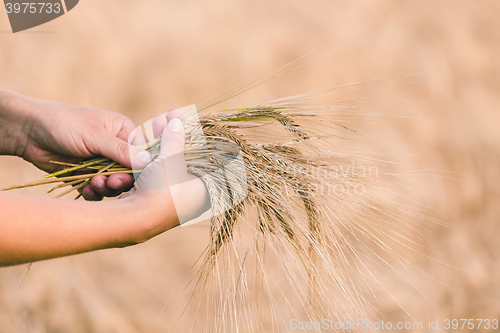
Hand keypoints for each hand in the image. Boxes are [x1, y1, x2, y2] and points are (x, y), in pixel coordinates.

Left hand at [0, 90, 152, 199]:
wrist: (28, 131)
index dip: (142, 168)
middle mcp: (115, 148)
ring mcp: (101, 163)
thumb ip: (121, 151)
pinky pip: (98, 190)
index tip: (136, 179)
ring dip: (106, 188)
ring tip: (93, 184)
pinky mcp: (86, 175)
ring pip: (114, 184)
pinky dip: (93, 193)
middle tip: (110, 183)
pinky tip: (86, 190)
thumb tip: (148, 161)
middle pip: (130, 172)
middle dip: (121, 180)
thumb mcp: (95, 136)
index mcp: (123, 132)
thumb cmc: (64, 124)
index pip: (142, 153)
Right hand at [121, 110, 210, 225]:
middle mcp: (191, 194)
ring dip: (159, 141)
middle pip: (183, 156)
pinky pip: (154, 171)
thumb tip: (178, 122)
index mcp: (205, 188)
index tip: (182, 118)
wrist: (135, 220)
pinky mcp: (153, 198)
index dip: (192, 133)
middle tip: (165, 115)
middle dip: (172, 134)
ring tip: (154, 120)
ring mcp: (172, 197)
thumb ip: (175, 140)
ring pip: (167, 162)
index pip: (205, 155)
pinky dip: (148, 156)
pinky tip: (141, 138)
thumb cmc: (163, 190)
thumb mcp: (172, 160)